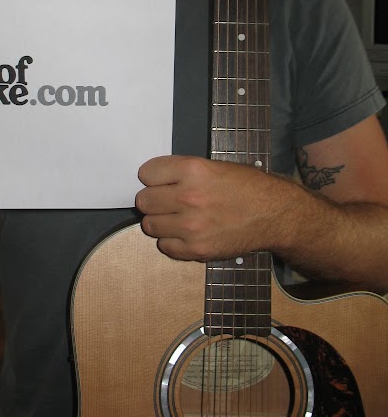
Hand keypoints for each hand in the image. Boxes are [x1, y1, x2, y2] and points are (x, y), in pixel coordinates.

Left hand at [135, 155, 298, 261]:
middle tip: (167, 202)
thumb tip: (154, 181)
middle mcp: (188, 197)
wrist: (274, 214)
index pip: (146, 173)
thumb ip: (182, 172)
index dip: (152, 178)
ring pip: (149, 225)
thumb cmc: (246, 186)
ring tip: (177, 219)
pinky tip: (186, 234)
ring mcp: (191, 226)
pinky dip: (172, 242)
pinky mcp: (197, 250)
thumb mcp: (213, 166)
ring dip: (160, 222)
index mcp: (192, 170)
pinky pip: (165, 247)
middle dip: (153, 200)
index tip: (160, 182)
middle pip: (143, 201)